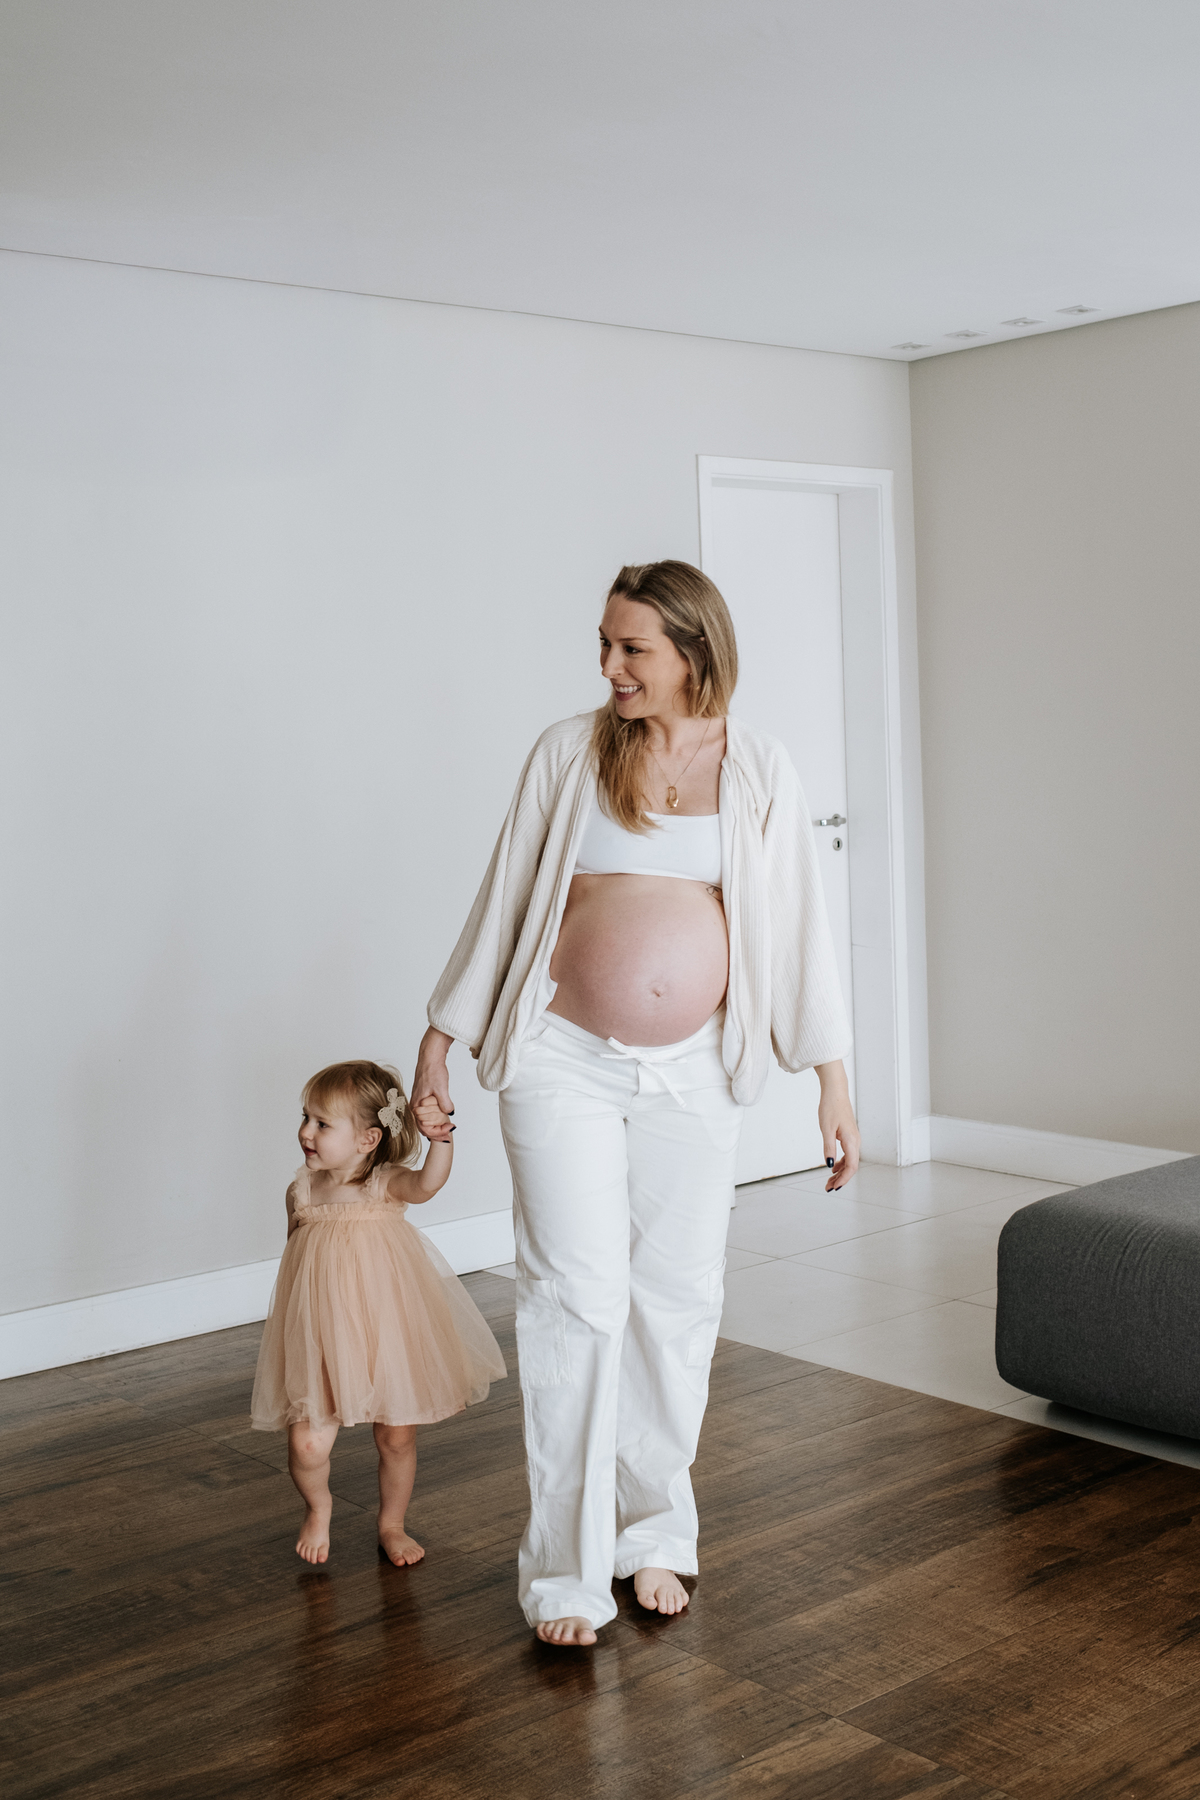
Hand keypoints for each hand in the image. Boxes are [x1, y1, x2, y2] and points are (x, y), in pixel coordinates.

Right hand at [412, 1027, 454, 1139]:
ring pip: (425, 1120)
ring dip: (436, 1126)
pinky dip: (435, 1119)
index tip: (449, 1130)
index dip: (437, 1132)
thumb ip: (445, 1103)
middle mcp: (415, 1105)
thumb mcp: (441, 1088)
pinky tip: (442, 1119)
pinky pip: (427, 1113)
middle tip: (449, 1134)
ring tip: (447, 1129)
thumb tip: (450, 1114)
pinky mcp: (423, 1097)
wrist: (430, 1057)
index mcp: (416, 1105)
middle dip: (437, 1132)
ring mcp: (419, 1102)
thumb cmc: (432, 1070)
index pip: (424, 1127)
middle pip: (424, 1126)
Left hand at [815, 1060, 859, 1191]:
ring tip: (829, 1180)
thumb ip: (828, 1148)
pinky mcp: (849, 1135)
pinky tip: (833, 1166)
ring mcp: (853, 1138)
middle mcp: (855, 1141)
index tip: (834, 1187)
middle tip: (828, 1188)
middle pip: (851, 1166)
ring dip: (840, 1172)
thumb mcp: (826, 1129)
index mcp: (851, 1141)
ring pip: (850, 1161)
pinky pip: (848, 1154)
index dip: (844, 1179)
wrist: (835, 1091)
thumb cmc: (830, 1107)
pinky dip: (841, 1162)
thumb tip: (829, 1165)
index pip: (851, 1166)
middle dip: (841, 1179)